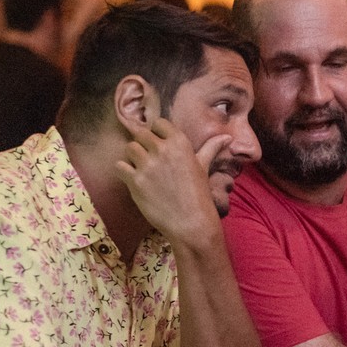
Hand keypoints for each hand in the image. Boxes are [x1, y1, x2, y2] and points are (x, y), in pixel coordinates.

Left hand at [116, 87, 227, 244]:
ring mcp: (147, 165)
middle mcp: (162, 150)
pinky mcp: (135, 181)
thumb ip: (211, 148)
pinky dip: (124, 172)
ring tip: (142, 170)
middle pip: (140, 134)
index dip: (157, 133)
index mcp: (180, 143)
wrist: (191, 223)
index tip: (160, 145)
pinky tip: (134, 180)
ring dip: (133, 157)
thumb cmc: (199, 195)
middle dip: (143, 145)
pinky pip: (119, 166)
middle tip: (150, 159)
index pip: (159, 124)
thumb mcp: (204, 167)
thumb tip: (227, 137)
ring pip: (129, 148)